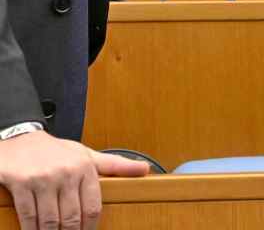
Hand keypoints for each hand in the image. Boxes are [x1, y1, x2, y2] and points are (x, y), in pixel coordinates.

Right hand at [0, 131, 148, 229]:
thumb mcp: (87, 155)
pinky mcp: (22, 183)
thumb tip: (145, 169)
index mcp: (86, 167)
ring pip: (50, 219)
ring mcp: (44, 178)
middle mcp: (67, 172)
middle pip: (72, 217)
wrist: (21, 139)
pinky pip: (28, 214)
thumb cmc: (57, 151)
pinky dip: (31, 228)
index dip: (90, 227)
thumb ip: (115, 165)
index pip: (93, 206)